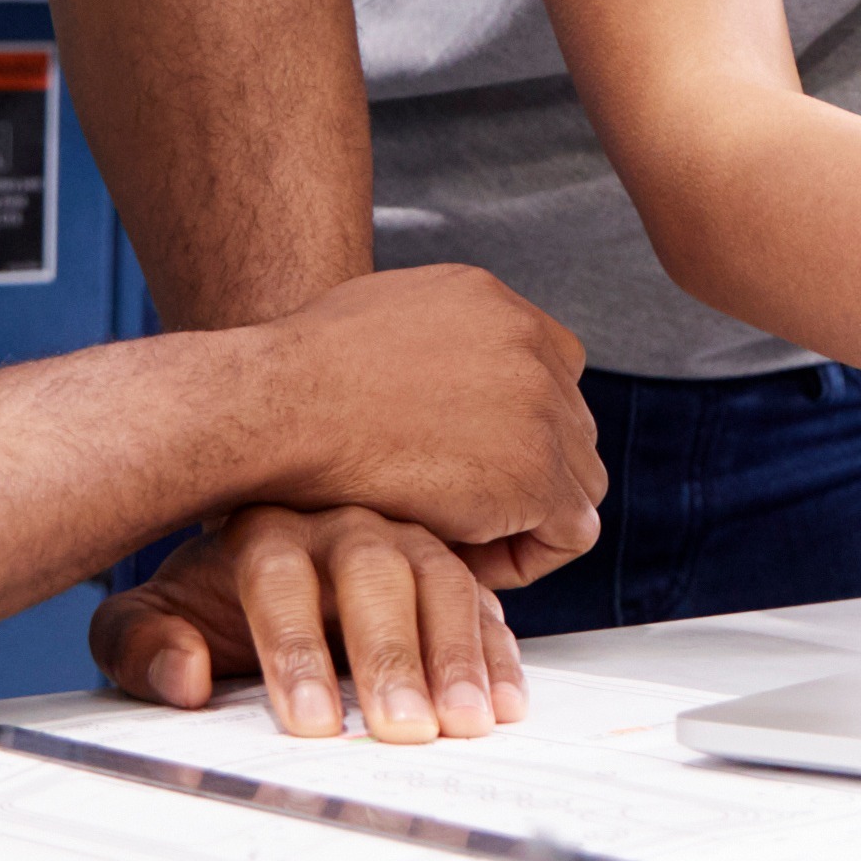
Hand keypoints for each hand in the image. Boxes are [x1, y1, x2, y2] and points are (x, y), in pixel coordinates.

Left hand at [91, 507, 525, 741]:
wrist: (248, 573)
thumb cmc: (203, 604)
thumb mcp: (146, 624)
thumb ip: (141, 647)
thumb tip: (184, 676)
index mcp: (263, 528)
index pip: (280, 575)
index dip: (296, 650)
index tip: (309, 723)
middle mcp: (341, 523)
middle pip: (375, 571)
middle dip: (391, 654)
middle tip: (401, 729)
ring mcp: (404, 540)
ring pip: (443, 578)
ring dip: (456, 654)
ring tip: (463, 722)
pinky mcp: (450, 572)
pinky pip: (485, 603)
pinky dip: (498, 654)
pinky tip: (502, 703)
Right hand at [229, 263, 604, 570]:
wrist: (282, 405)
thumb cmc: (295, 381)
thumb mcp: (376, 322)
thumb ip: (429, 343)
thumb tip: (429, 387)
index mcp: (491, 301)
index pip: (553, 365)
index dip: (521, 421)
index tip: (470, 459)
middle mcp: (529, 343)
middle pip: (569, 424)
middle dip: (525, 470)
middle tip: (461, 509)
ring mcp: (541, 405)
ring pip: (577, 478)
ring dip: (528, 513)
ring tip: (457, 538)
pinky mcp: (536, 473)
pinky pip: (571, 530)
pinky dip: (528, 555)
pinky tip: (467, 559)